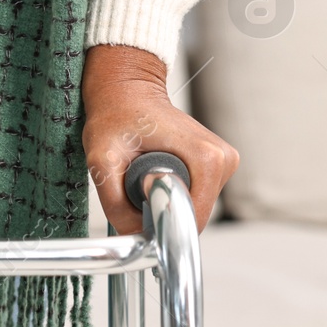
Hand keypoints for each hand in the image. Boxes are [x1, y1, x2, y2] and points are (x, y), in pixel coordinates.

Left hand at [82, 45, 238, 234]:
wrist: (127, 91)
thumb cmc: (116, 117)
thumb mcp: (102, 160)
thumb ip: (116, 202)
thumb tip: (136, 235)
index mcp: (207, 158)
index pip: (192, 218)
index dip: (161, 224)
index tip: (135, 211)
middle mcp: (224, 160)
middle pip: (193, 215)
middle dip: (161, 212)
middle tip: (133, 188)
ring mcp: (224, 163)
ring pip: (192, 208)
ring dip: (164, 202)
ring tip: (142, 175)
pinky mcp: (217, 166)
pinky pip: (193, 197)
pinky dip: (171, 194)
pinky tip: (154, 174)